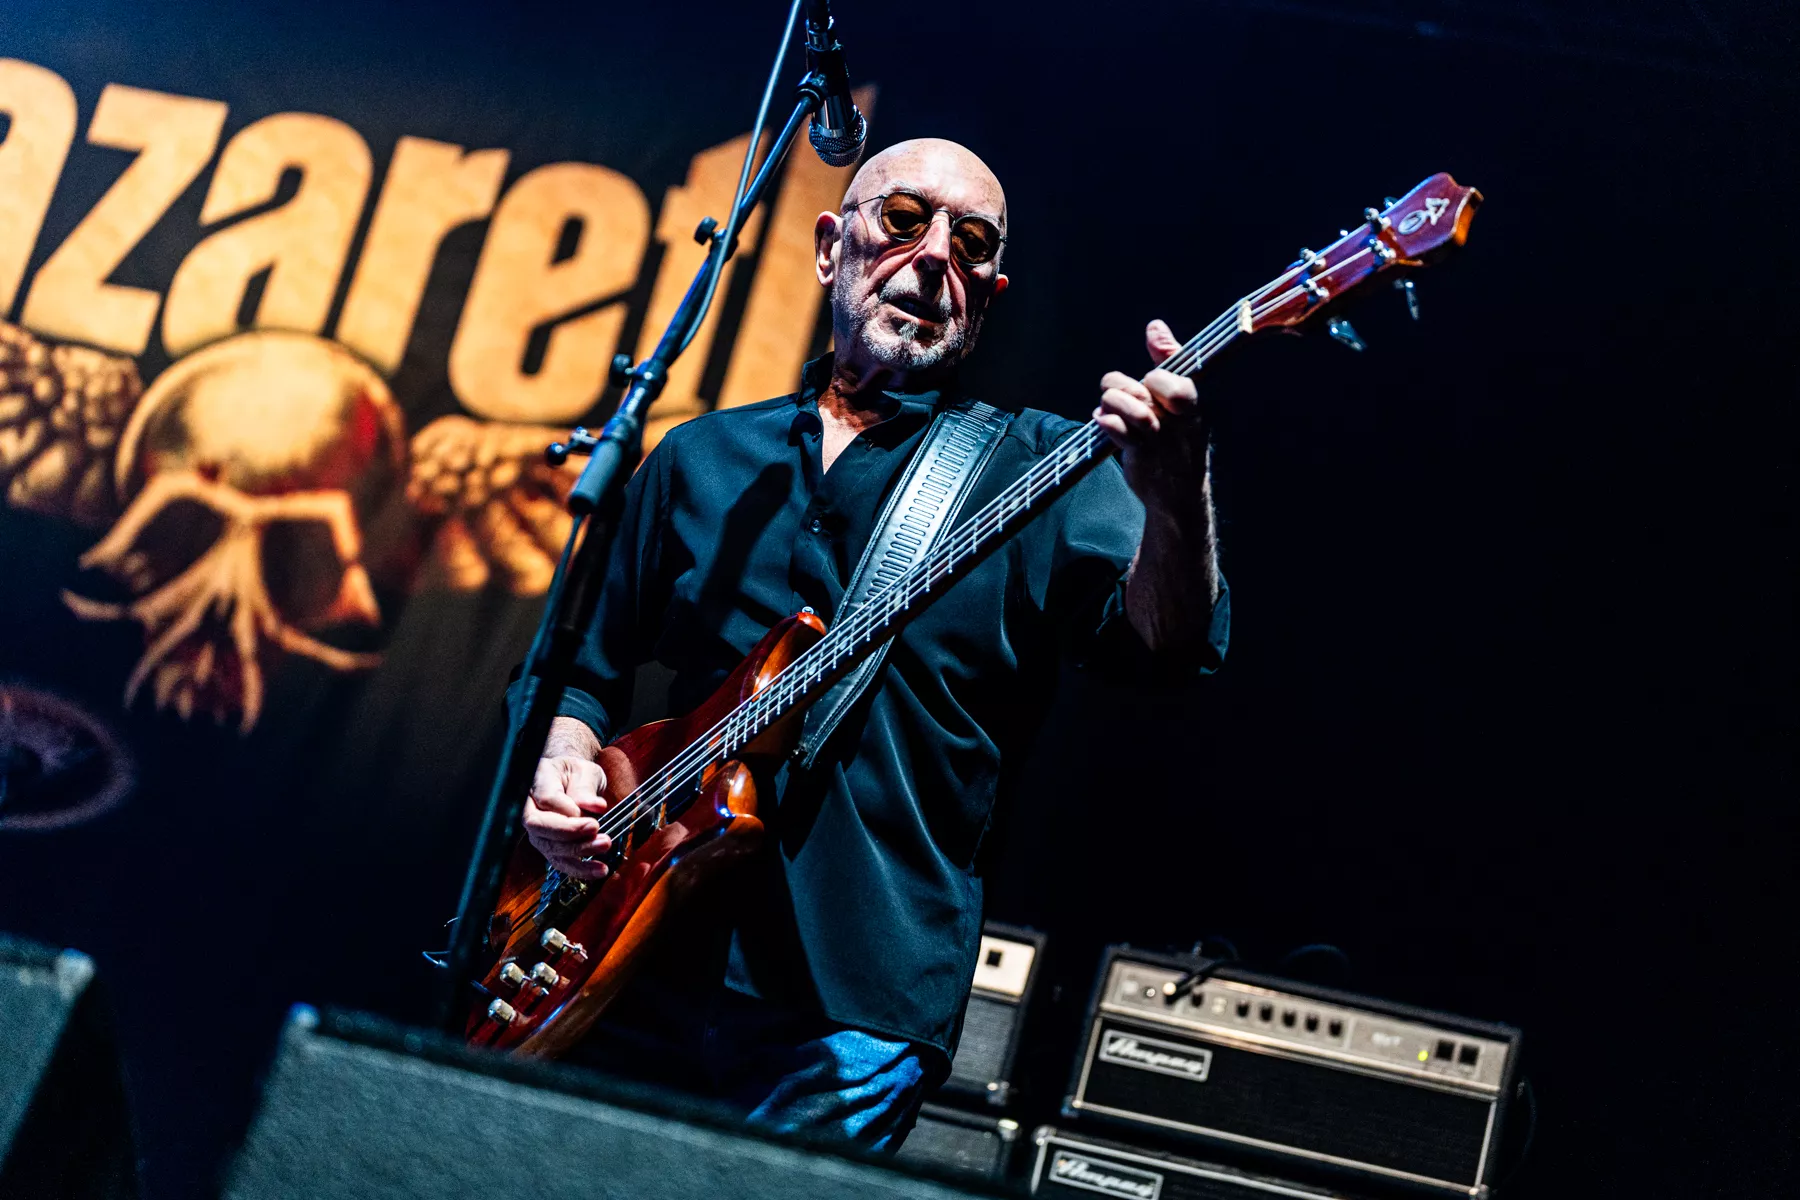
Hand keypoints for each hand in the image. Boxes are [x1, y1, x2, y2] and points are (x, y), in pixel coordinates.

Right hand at [523, 755, 611, 879]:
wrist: (571, 783)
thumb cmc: (576, 775)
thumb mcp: (585, 772)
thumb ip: (586, 787)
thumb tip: (595, 806)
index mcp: (537, 781)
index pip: (546, 799)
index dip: (567, 811)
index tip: (592, 817)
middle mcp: (529, 807)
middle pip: (541, 826)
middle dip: (570, 834)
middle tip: (598, 833)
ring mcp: (537, 830)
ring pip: (549, 847)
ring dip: (579, 852)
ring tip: (604, 846)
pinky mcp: (548, 846)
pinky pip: (560, 861)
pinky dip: (580, 869)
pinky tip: (600, 870)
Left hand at [1096, 320, 1209, 517]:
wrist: (1179, 495)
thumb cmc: (1179, 438)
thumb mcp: (1182, 400)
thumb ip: (1169, 360)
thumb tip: (1155, 326)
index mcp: (1193, 404)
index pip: (1172, 380)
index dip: (1154, 377)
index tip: (1149, 382)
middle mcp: (1180, 421)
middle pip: (1146, 387)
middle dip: (1122, 386)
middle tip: (1117, 393)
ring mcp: (1161, 440)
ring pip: (1129, 407)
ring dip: (1110, 401)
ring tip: (1106, 406)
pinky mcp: (1141, 456)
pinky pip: (1116, 429)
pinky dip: (1104, 421)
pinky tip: (1102, 421)